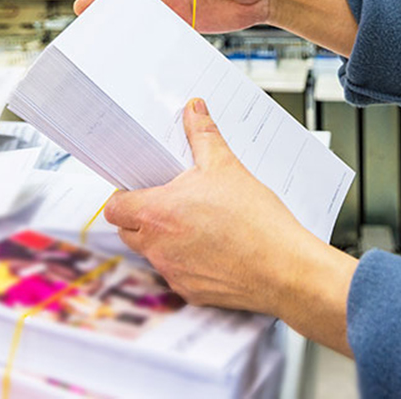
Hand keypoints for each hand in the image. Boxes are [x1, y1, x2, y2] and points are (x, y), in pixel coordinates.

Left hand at [104, 98, 356, 355]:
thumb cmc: (256, 221)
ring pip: (152, 253)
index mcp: (158, 212)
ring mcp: (172, 272)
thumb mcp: (227, 166)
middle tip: (170, 201)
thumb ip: (203, 134)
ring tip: (199, 222)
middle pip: (128, 231)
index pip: (115, 207)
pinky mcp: (190, 292)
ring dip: (165, 238)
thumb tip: (193, 109)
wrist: (284, 269)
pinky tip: (214, 247)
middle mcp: (157, 247)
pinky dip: (187, 261)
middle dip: (141, 216)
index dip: (124, 195)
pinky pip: (176, 273)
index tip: (143, 187)